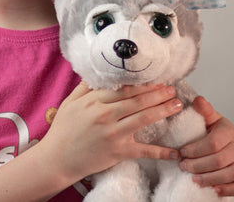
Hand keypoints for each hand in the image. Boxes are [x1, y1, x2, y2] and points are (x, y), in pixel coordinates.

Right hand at [39, 81, 181, 183]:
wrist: (57, 158)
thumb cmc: (63, 130)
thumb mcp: (70, 102)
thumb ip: (85, 87)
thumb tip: (97, 74)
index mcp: (95, 100)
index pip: (124, 88)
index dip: (143, 84)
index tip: (156, 80)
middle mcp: (105, 114)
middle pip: (137, 100)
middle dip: (158, 93)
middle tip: (172, 89)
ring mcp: (113, 133)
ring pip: (143, 118)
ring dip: (163, 110)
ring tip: (176, 105)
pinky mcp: (118, 152)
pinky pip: (143, 151)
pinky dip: (160, 152)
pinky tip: (175, 151)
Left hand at [179, 96, 233, 196]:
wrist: (229, 141)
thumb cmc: (215, 129)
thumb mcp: (209, 117)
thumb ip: (204, 110)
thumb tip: (197, 99)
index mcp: (228, 132)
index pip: (213, 143)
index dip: (195, 149)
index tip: (181, 152)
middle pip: (219, 160)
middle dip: (198, 165)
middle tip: (182, 166)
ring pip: (229, 174)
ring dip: (210, 178)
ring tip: (193, 179)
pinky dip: (228, 190)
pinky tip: (213, 189)